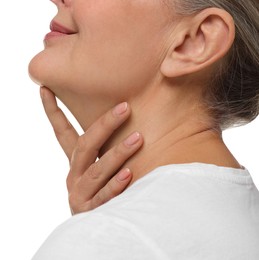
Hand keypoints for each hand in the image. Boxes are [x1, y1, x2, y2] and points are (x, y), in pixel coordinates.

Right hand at [40, 86, 142, 213]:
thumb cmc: (101, 188)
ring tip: (138, 139)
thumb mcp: (99, 166)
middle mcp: (74, 175)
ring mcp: (80, 193)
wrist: (97, 226)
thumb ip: (106, 149)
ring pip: (97, 169)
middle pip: (85, 145)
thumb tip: (132, 121)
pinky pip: (104, 196)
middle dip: (105, 125)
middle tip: (125, 107)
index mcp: (76, 162)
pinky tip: (128, 174)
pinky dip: (115, 184)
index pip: (62, 133)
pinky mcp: (89, 211)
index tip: (45, 89)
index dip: (52, 111)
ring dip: (118, 153)